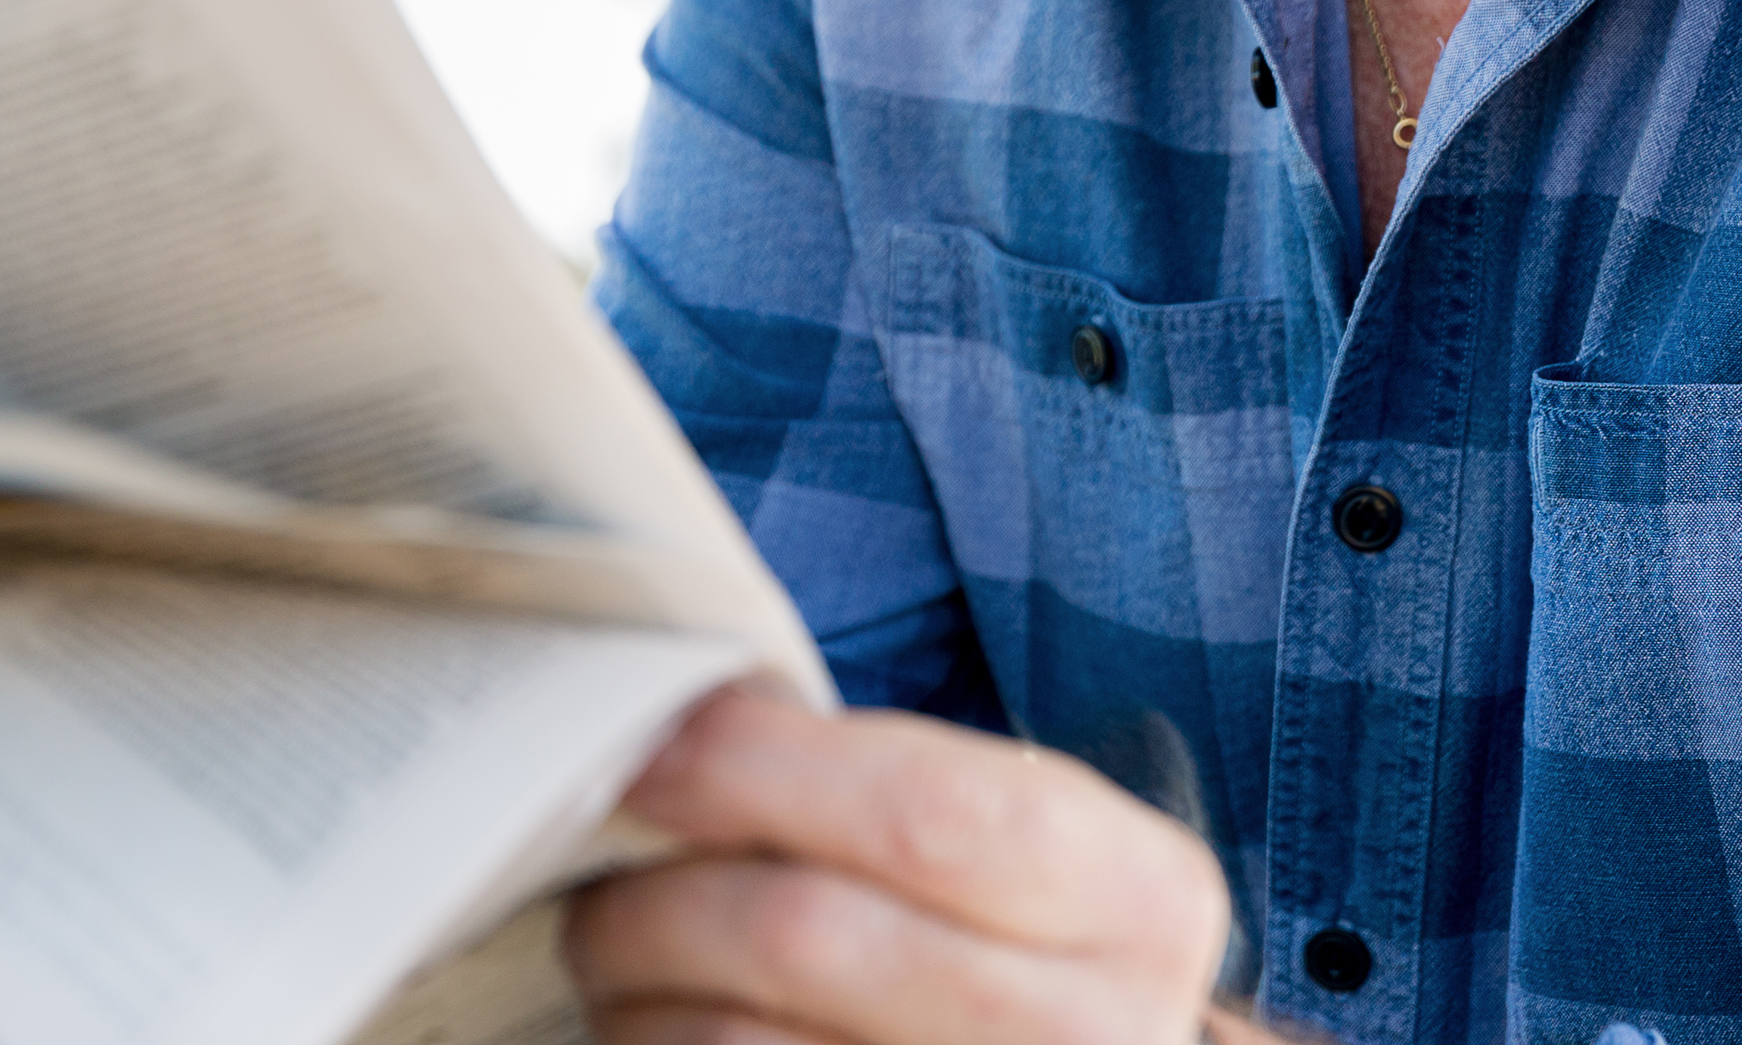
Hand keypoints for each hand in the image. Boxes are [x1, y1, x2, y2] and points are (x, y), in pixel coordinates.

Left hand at [563, 683, 1238, 1043]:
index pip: (923, 814)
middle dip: (662, 890)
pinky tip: (659, 1021)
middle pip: (808, 935)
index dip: (756, 770)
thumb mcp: (1027, 848)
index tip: (651, 746)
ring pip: (741, 1044)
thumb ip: (887, 786)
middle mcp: (1096, 1031)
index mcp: (1140, 901)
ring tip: (620, 951)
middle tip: (601, 869)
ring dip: (640, 989)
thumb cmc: (1030, 944)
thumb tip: (677, 728)